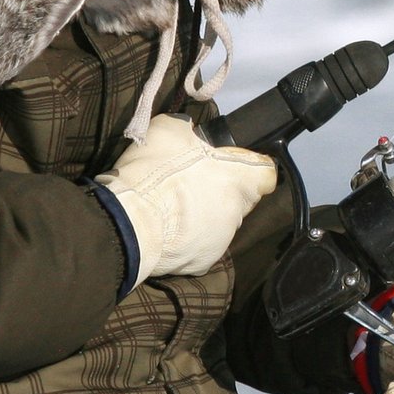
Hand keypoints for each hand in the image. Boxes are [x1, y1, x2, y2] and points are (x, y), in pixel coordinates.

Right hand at [94, 115, 276, 287]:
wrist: (128, 222)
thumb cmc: (154, 173)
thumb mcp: (168, 130)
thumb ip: (188, 130)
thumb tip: (190, 134)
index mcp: (239, 179)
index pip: (265, 173)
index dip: (250, 166)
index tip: (231, 165)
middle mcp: (237, 212)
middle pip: (239, 199)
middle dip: (220, 192)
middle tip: (190, 185)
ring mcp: (222, 240)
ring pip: (219, 224)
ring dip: (203, 217)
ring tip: (172, 211)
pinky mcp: (203, 263)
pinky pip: (200, 247)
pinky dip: (188, 240)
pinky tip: (166, 232)